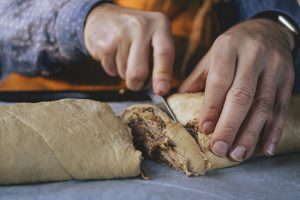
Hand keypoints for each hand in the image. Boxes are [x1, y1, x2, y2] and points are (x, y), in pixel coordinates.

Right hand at [84, 3, 174, 94]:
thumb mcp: (153, 38)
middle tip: (136, 83)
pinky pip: (111, 69)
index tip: (161, 91)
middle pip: (139, 70)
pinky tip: (113, 55)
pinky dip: (112, 69)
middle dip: (137, 83)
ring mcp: (121, 33)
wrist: (103, 16)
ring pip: (124, 72)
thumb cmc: (136, 34)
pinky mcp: (104, 42)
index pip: (164, 53)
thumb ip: (160, 60)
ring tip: (123, 57)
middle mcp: (141, 26)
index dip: (163, 75)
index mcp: (160, 24)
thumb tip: (161, 89)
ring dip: (124, 73)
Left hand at [179, 18, 294, 160]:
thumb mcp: (212, 56)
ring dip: (250, 133)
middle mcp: (253, 55)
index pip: (219, 81)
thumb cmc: (232, 47)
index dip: (212, 107)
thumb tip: (177, 103)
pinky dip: (273, 130)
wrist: (267, 30)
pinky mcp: (287, 78)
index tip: (205, 129)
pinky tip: (265, 148)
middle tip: (219, 148)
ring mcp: (274, 67)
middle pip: (242, 95)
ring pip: (263, 105)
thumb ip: (197, 79)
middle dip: (229, 125)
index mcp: (228, 47)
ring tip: (237, 153)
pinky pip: (282, 107)